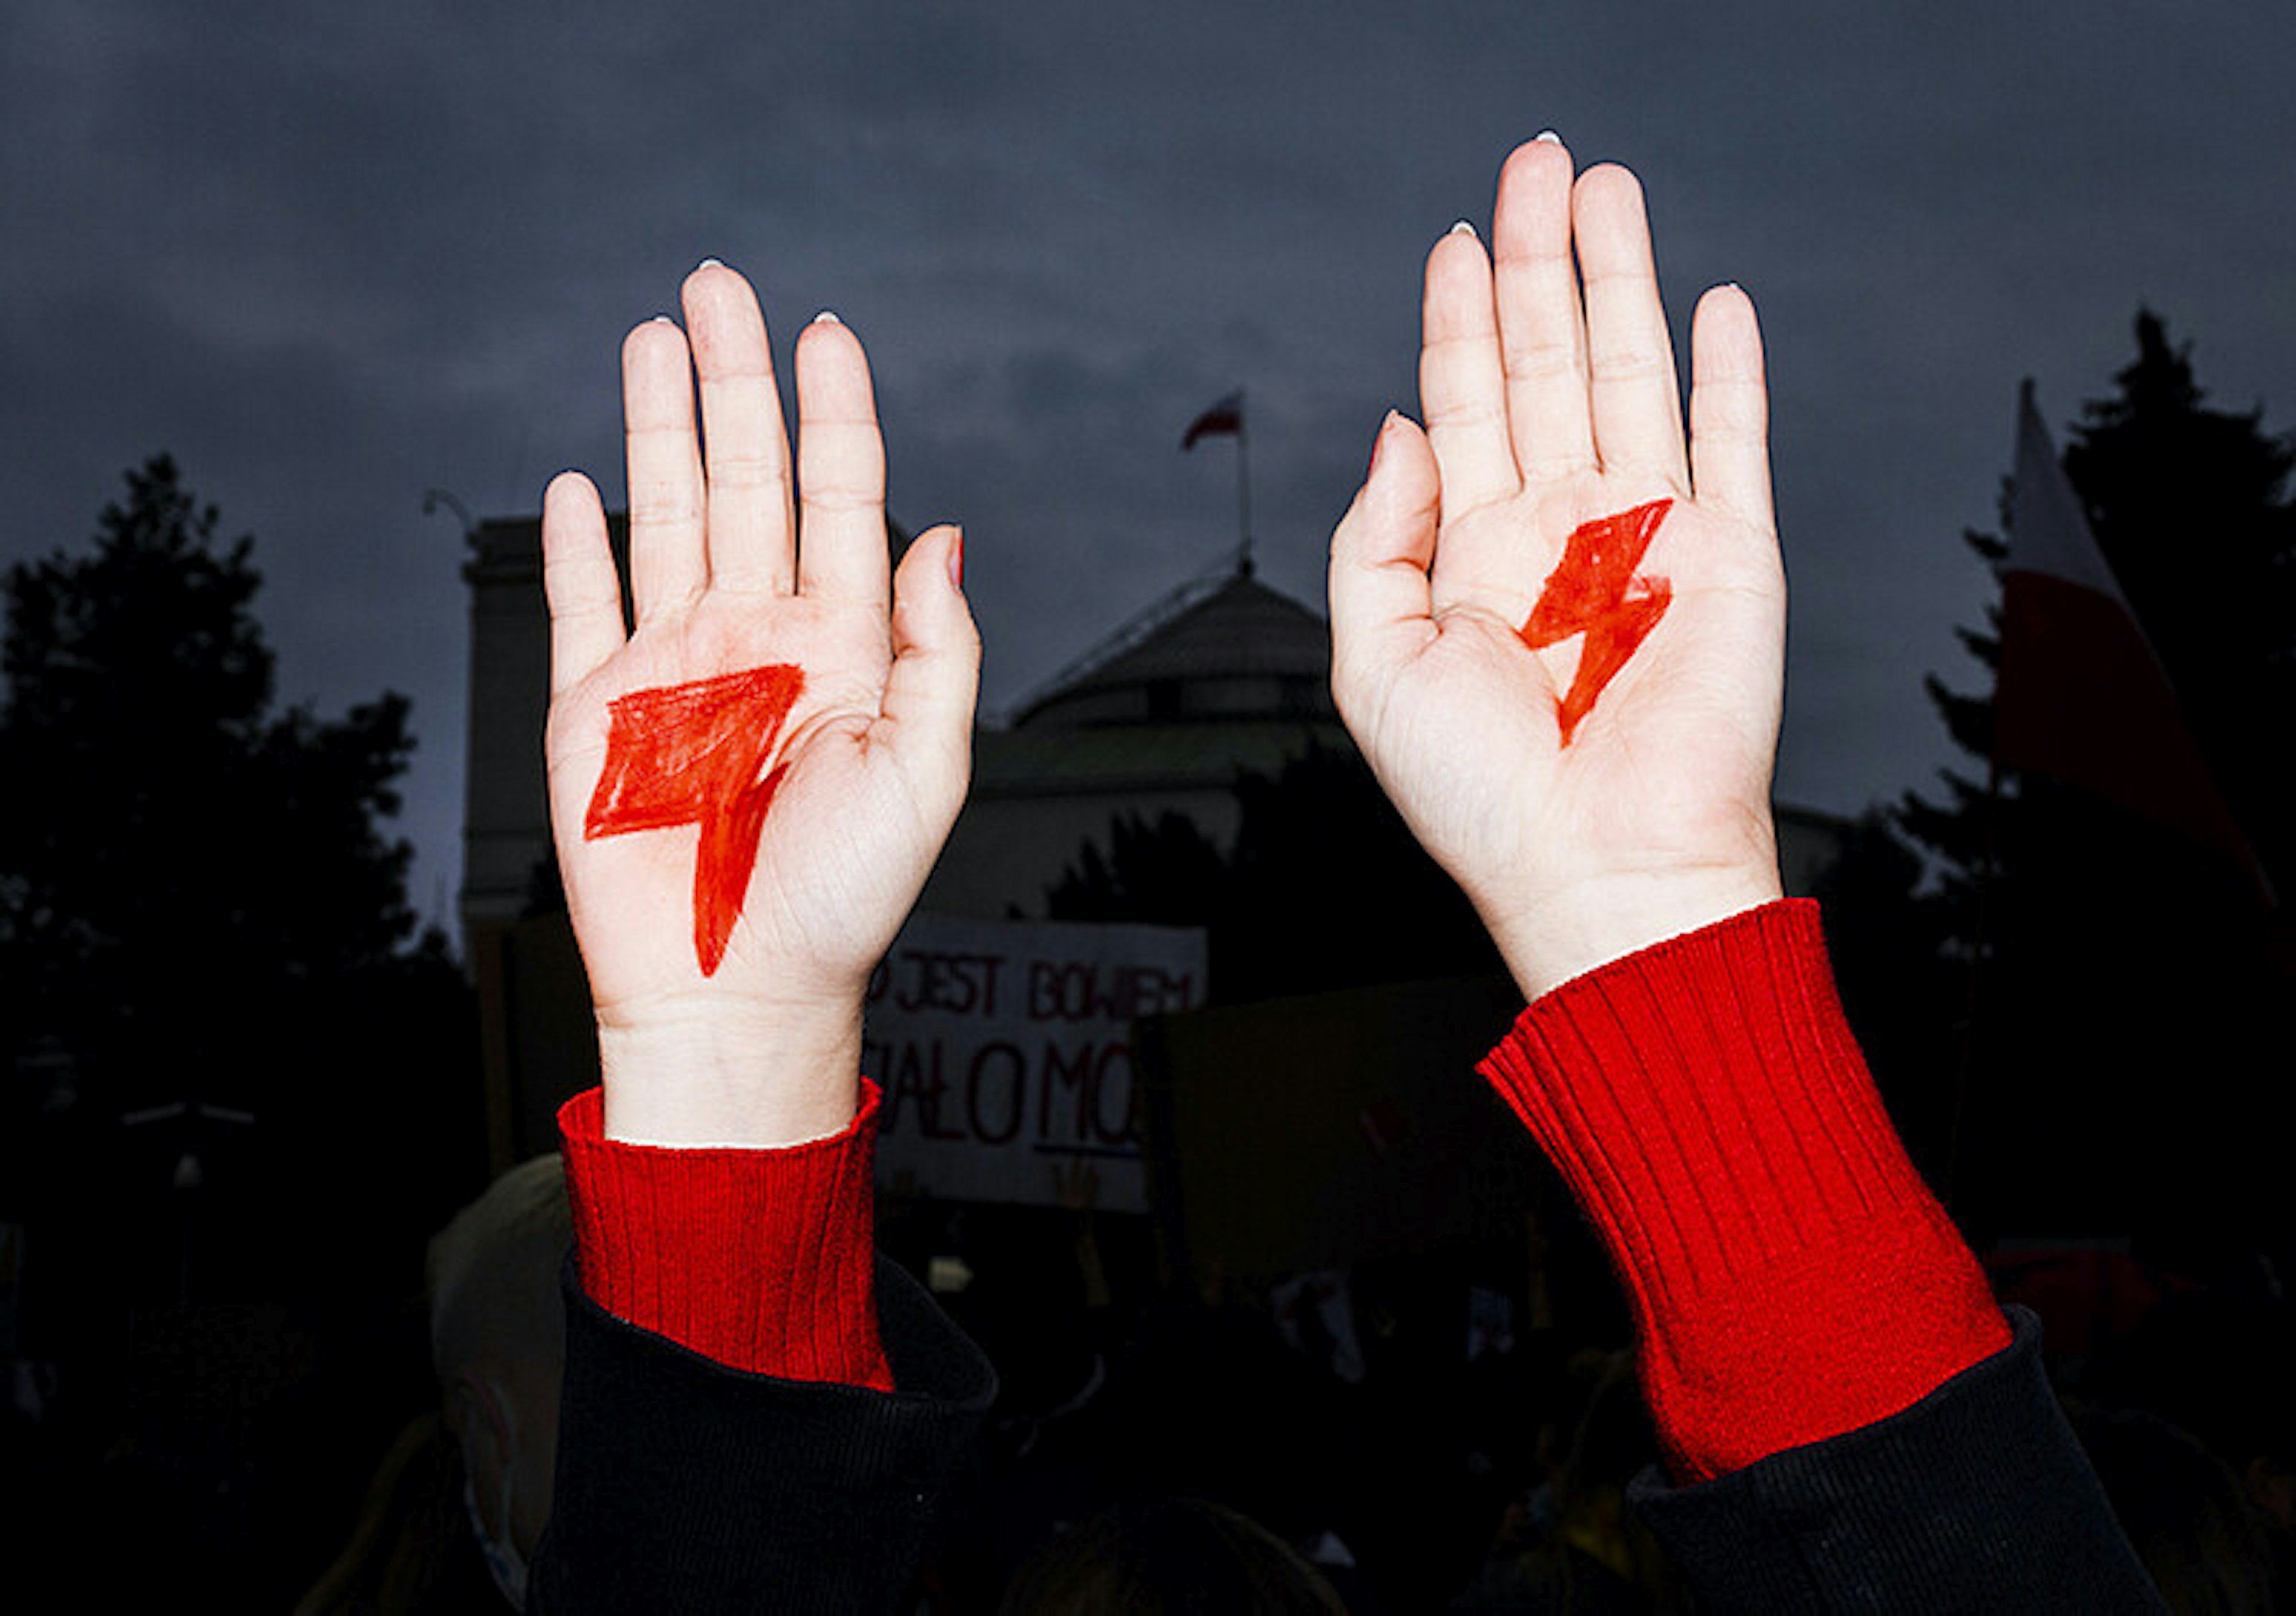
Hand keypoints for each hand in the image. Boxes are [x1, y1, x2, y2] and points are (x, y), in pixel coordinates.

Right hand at [543, 265, 976, 1144]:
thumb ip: (938, 649)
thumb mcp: (924, 773)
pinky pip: (583, 601)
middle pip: (745, 478)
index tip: (829, 331)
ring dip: (660, 424)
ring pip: (665, 513)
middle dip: (736, 380)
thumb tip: (944, 532)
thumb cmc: (840, 901)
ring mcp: (674, 663)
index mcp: (843, 645)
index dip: (834, 414)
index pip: (839, 499)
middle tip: (721, 286)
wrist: (738, 993)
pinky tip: (580, 481)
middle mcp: (758, 636)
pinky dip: (576, 541)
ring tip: (658, 336)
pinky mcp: (594, 706)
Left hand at [1328, 141, 1784, 999]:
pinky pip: (1732, 441)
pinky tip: (1712, 302)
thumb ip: (1372, 540)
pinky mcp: (1732, 557)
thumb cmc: (1484, 800)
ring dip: (1620, 280)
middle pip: (1544, 361)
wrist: (1598, 873)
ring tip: (1604, 189)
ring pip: (1630, 373)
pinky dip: (1726, 370)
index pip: (1463, 402)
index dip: (1454, 316)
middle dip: (1536, 260)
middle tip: (1534, 162)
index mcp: (1477, 554)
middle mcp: (1562, 530)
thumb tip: (1395, 425)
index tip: (1454, 238)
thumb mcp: (1374, 666)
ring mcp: (1649, 535)